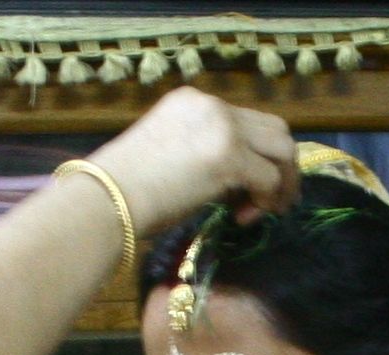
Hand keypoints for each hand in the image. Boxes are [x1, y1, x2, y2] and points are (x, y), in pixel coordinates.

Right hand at [89, 88, 298, 234]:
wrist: (105, 199)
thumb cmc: (124, 189)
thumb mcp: (170, 157)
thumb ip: (205, 155)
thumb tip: (237, 181)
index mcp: (193, 102)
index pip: (245, 121)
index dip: (256, 156)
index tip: (245, 192)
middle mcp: (211, 106)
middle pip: (275, 129)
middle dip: (282, 166)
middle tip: (273, 200)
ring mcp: (223, 128)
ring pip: (283, 148)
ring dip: (283, 182)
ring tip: (268, 211)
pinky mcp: (230, 155)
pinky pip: (270, 178)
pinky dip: (267, 200)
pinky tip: (244, 218)